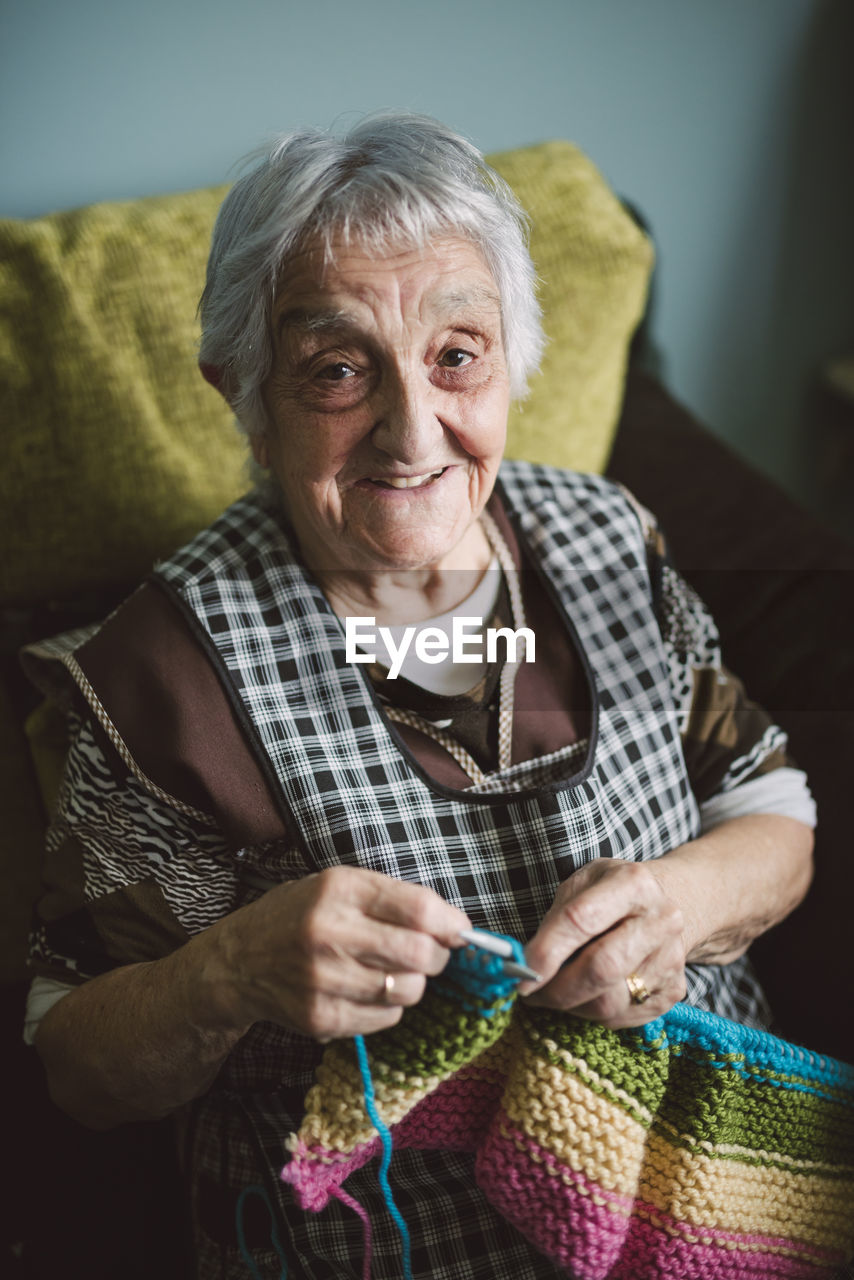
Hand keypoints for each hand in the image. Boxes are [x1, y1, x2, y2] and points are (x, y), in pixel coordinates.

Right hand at [204, 866, 469, 1041]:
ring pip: (409, 990)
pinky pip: (387, 1018)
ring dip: (413, 983)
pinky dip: (390, 1007)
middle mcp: (329, 933)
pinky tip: (367, 990)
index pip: (418, 908)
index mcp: (339, 890)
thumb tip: (454, 926)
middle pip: (420, 954)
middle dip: (437, 956)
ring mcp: (323, 980)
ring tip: (391, 971)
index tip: (459, 929)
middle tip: (428, 953)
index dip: (451, 922)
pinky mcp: (321, 1018)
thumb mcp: (338, 886)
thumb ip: (392, 899)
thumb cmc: (299, 916)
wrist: (238, 961)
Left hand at [520, 859, 686, 1027]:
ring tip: (555, 989)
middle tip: (529, 991)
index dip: (546, 951)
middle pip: (601, 968)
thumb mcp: (579, 887)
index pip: (581, 921)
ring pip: (608, 1002)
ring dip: (570, 1004)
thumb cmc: (608, 895)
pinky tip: (584, 993)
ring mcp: (671, 958)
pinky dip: (591, 1011)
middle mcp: (661, 920)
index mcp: (633, 884)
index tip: (520, 971)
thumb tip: (522, 963)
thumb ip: (553, 921)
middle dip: (556, 988)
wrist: (662, 905)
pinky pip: (620, 1018)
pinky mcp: (673, 991)